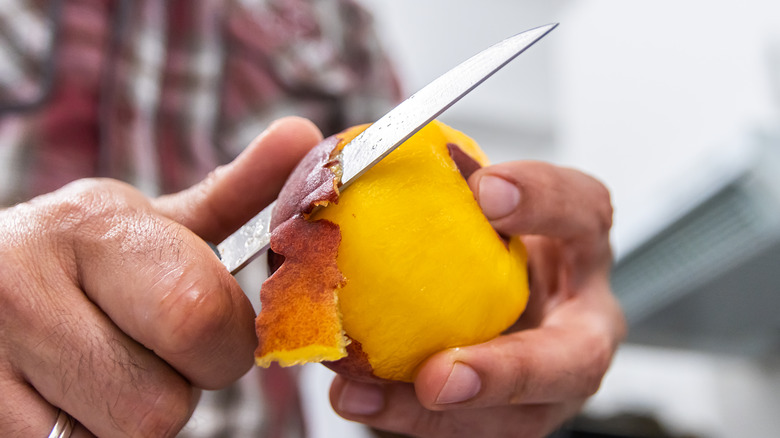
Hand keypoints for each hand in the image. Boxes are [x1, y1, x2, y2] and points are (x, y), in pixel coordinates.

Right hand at [0, 117, 321, 436]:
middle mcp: (24, 288)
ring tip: (106, 369)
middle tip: (154, 353)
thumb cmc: (82, 260)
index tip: (209, 328)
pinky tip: (68, 395)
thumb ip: (233, 194)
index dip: (224, 342)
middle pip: (161, 404)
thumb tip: (304, 138)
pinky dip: (91, 437)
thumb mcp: (149, 222)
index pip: (199, 316)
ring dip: (134, 415)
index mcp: (92, 226)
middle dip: (179, 386)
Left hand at [330, 161, 626, 436]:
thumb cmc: (475, 230)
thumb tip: (325, 148)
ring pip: (519, 419)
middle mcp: (579, 318)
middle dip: (512, 371)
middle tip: (440, 374)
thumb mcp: (461, 197)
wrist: (487, 288)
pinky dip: (405, 413)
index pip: (584, 210)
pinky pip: (467, 428)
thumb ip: (423, 179)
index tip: (484, 190)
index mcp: (576, 245)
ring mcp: (553, 378)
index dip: (546, 198)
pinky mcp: (516, 411)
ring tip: (364, 396)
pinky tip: (355, 395)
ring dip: (439, 418)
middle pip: (577, 358)